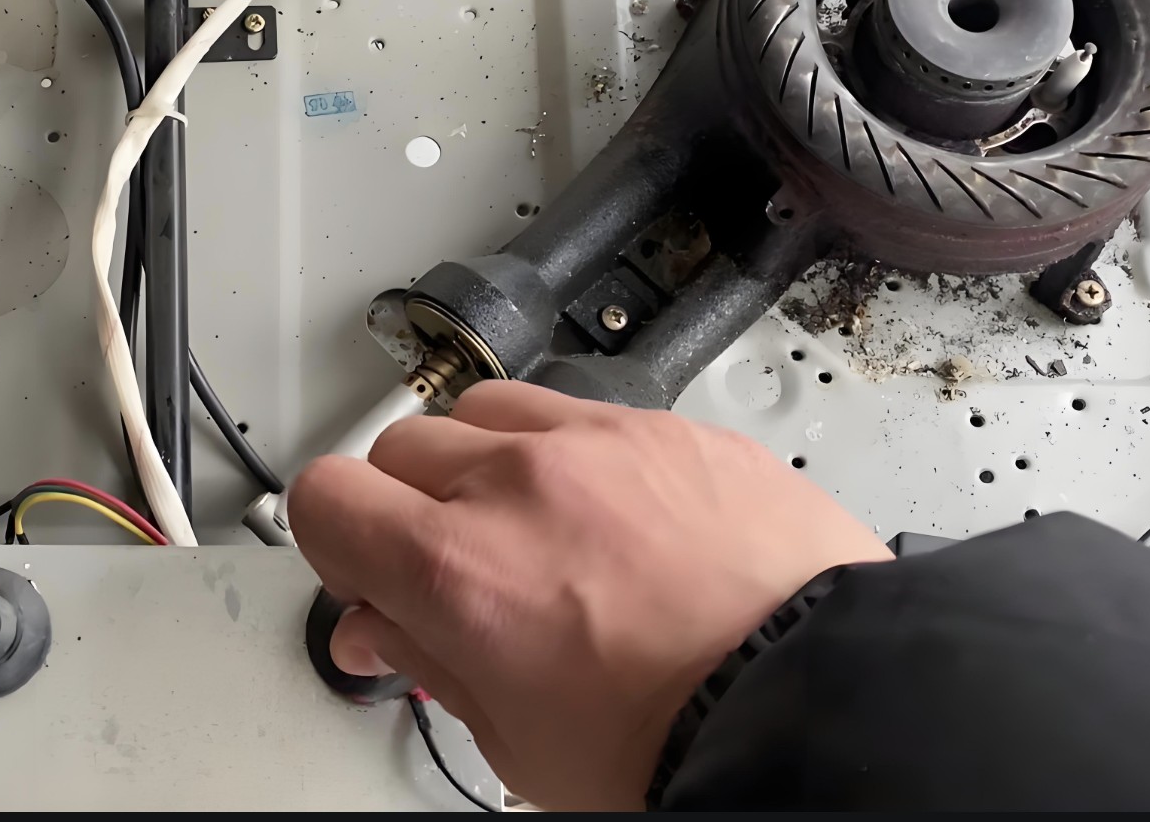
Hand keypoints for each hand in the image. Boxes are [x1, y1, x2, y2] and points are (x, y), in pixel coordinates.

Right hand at [289, 380, 889, 809]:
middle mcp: (519, 481)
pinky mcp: (673, 427)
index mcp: (459, 566)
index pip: (324, 498)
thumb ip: (427, 661)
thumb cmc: (681, 742)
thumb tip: (380, 625)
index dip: (336, 541)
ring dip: (487, 462)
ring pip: (487, 409)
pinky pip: (585, 410)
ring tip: (533, 531)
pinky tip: (612, 515)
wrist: (825, 712)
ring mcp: (601, 441)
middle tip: (452, 568)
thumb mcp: (516, 739)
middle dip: (409, 508)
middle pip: (400, 447)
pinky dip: (576, 454)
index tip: (366, 570)